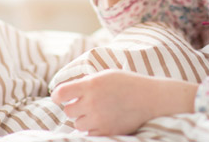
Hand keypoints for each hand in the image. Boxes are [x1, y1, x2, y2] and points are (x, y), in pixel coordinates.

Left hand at [51, 69, 197, 135]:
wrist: (150, 99)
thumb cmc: (128, 84)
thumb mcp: (106, 75)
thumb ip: (86, 82)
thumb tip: (67, 91)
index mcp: (91, 84)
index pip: (61, 93)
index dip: (57, 96)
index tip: (59, 98)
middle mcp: (92, 102)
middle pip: (68, 111)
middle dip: (74, 107)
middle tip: (85, 104)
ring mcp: (99, 119)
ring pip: (77, 123)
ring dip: (83, 119)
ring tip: (97, 112)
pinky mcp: (107, 132)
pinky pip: (89, 133)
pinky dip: (93, 128)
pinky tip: (103, 119)